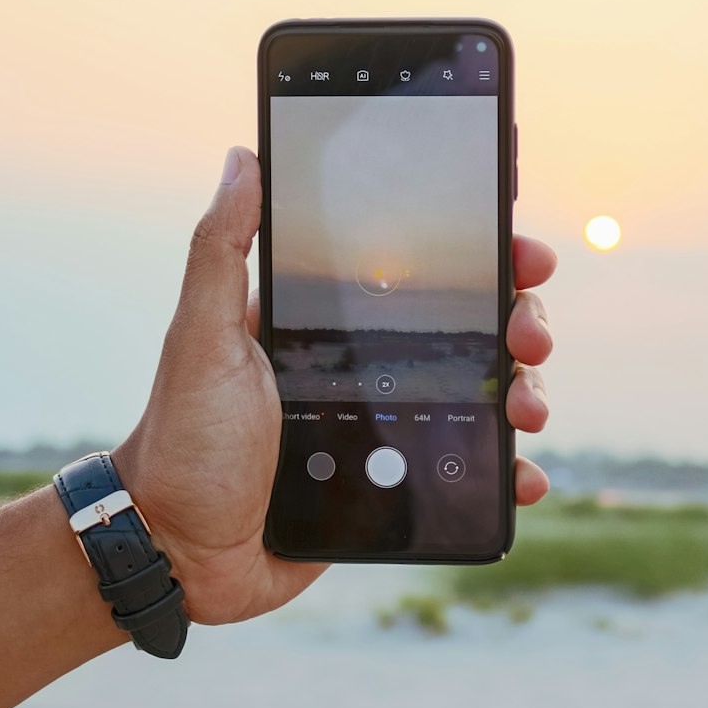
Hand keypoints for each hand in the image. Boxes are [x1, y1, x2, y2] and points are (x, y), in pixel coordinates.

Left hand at [113, 146, 556, 625]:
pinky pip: (467, 471)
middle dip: (519, 320)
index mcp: (329, 323)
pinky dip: (506, 470)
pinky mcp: (396, 489)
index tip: (514, 243)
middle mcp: (367, 367)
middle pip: (470, 327)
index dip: (478, 253)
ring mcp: (387, 427)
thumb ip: (221, 249)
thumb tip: (244, 156)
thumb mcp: (201, 336)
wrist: (179, 551)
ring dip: (525, 392)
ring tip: (528, 410)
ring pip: (482, 395)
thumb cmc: (183, 439)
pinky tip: (524, 474)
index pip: (419, 270)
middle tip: (528, 335)